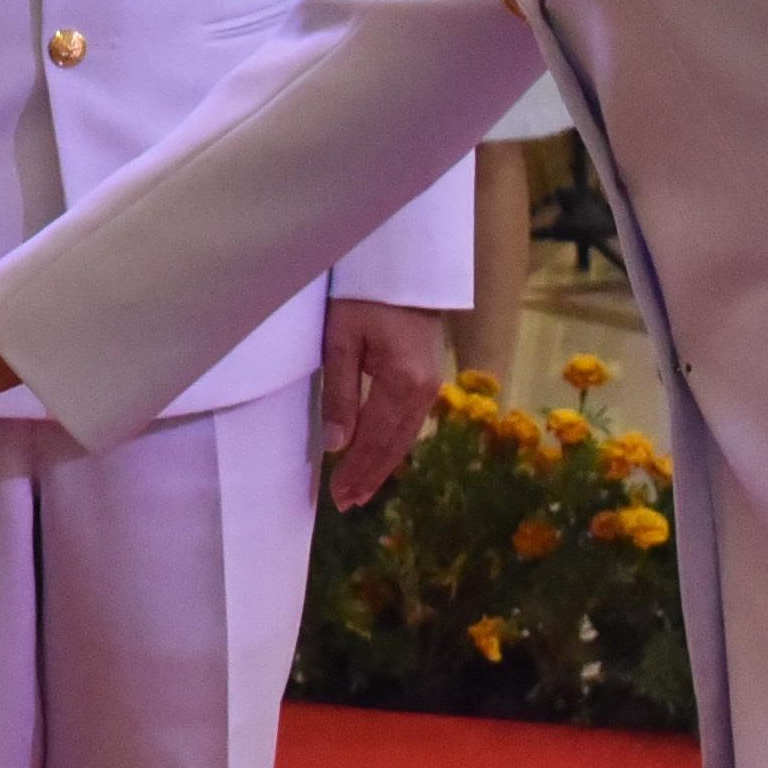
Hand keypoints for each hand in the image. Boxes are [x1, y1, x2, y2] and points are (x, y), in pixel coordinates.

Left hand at [319, 300, 449, 504]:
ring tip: (360, 490)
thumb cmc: (364, 294)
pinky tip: (381, 456)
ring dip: (382, 465)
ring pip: (405, 438)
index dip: (355, 469)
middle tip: (347, 504)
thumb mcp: (342, 339)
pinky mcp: (429, 378)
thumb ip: (340, 392)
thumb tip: (337, 445)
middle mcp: (424, 391)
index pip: (374, 439)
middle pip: (394, 445)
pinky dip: (394, 446)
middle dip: (370, 476)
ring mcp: (431, 385)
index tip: (336, 496)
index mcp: (402, 383)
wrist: (405, 264)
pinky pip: (410, 423)